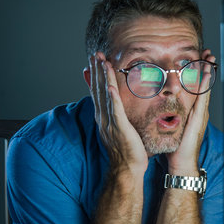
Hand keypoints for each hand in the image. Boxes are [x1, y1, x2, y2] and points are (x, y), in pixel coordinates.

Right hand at [88, 52, 147, 177]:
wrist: (128, 168)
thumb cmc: (128, 151)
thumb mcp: (122, 129)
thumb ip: (119, 116)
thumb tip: (120, 107)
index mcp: (104, 118)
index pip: (98, 92)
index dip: (96, 76)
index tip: (95, 62)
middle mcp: (104, 118)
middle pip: (98, 90)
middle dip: (96, 71)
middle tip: (95, 54)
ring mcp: (110, 122)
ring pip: (104, 96)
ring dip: (102, 78)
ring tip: (102, 62)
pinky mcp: (119, 127)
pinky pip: (115, 110)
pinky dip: (111, 97)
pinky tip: (109, 85)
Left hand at [166, 49, 215, 175]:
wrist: (182, 161)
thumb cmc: (176, 147)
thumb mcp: (173, 128)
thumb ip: (170, 118)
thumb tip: (161, 111)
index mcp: (193, 113)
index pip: (197, 89)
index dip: (198, 75)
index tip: (199, 61)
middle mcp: (200, 111)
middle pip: (204, 86)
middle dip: (206, 69)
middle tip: (208, 54)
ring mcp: (201, 113)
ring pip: (205, 88)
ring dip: (208, 73)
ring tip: (209, 59)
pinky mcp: (199, 117)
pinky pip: (203, 97)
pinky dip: (205, 85)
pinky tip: (206, 74)